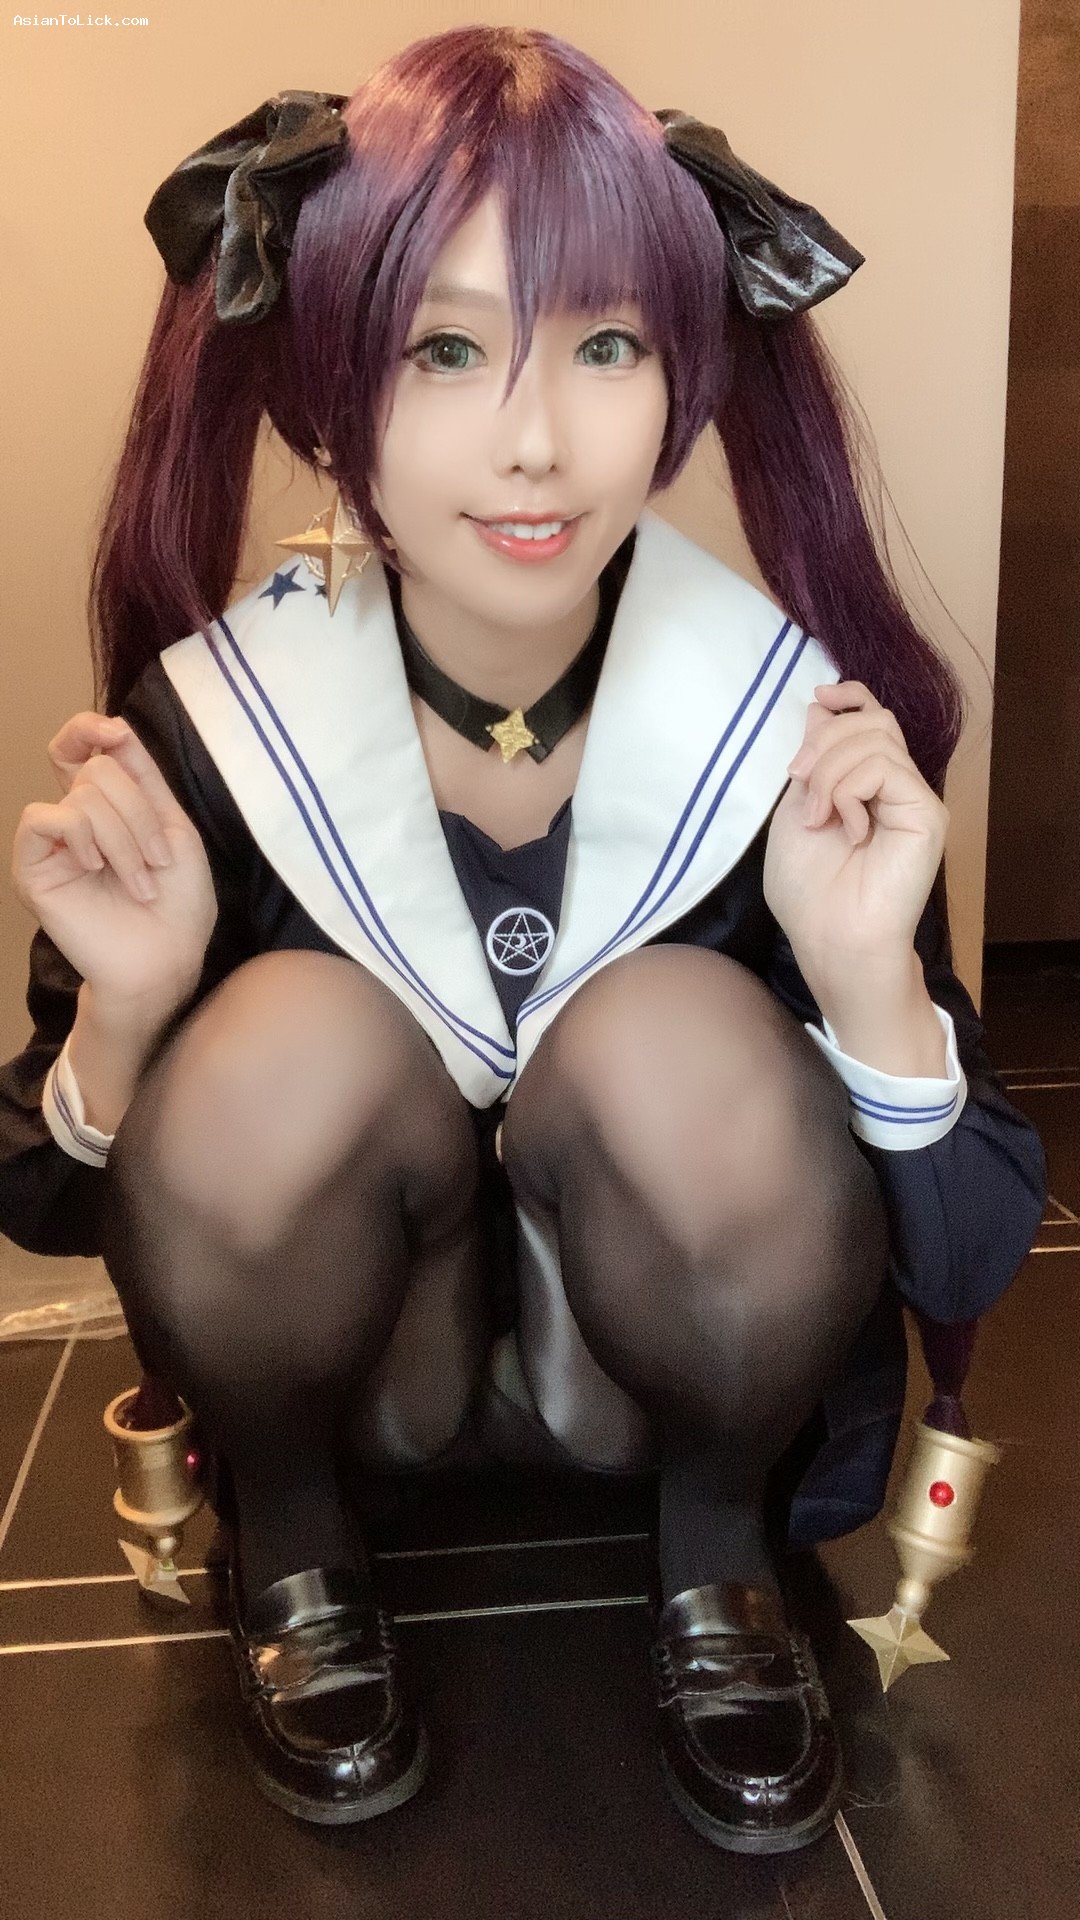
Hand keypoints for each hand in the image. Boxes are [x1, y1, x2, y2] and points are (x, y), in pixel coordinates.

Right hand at [11, 712, 218, 1014]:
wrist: (167, 958)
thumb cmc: (178, 904)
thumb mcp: (173, 827)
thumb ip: (143, 776)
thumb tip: (115, 727)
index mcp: (109, 808)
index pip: (79, 749)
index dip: (88, 729)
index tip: (116, 735)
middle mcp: (76, 820)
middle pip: (98, 770)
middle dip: (141, 813)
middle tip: (160, 862)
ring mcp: (53, 844)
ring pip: (83, 796)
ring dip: (126, 839)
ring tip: (141, 881)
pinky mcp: (33, 868)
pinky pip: (44, 819)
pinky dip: (82, 835)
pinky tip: (96, 867)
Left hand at [763, 681, 947, 973]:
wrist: (831, 939)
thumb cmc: (808, 891)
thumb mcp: (795, 811)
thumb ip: (813, 763)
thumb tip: (822, 708)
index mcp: (864, 784)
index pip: (870, 718)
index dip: (849, 698)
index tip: (819, 699)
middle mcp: (895, 787)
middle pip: (871, 721)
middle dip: (823, 741)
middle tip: (799, 781)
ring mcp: (913, 799)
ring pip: (876, 737)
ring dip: (830, 770)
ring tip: (818, 816)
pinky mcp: (927, 813)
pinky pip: (885, 767)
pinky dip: (850, 790)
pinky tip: (848, 828)